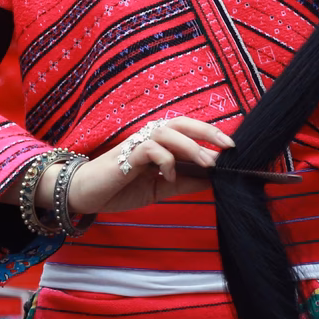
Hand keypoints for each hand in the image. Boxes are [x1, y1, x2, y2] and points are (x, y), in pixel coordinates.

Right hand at [54, 118, 235, 215]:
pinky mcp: (125, 155)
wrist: (86, 195)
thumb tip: (214, 180)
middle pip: (182, 123)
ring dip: (191, 147)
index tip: (233, 148)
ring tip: (207, 164)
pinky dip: (165, 161)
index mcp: (159, 142)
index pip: (189, 131)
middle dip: (207, 132)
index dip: (210, 135)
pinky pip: (150, 149)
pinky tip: (169, 176)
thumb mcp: (160, 189)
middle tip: (229, 145)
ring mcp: (137, 143)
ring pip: (168, 132)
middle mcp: (150, 137)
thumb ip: (185, 183)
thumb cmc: (121, 189)